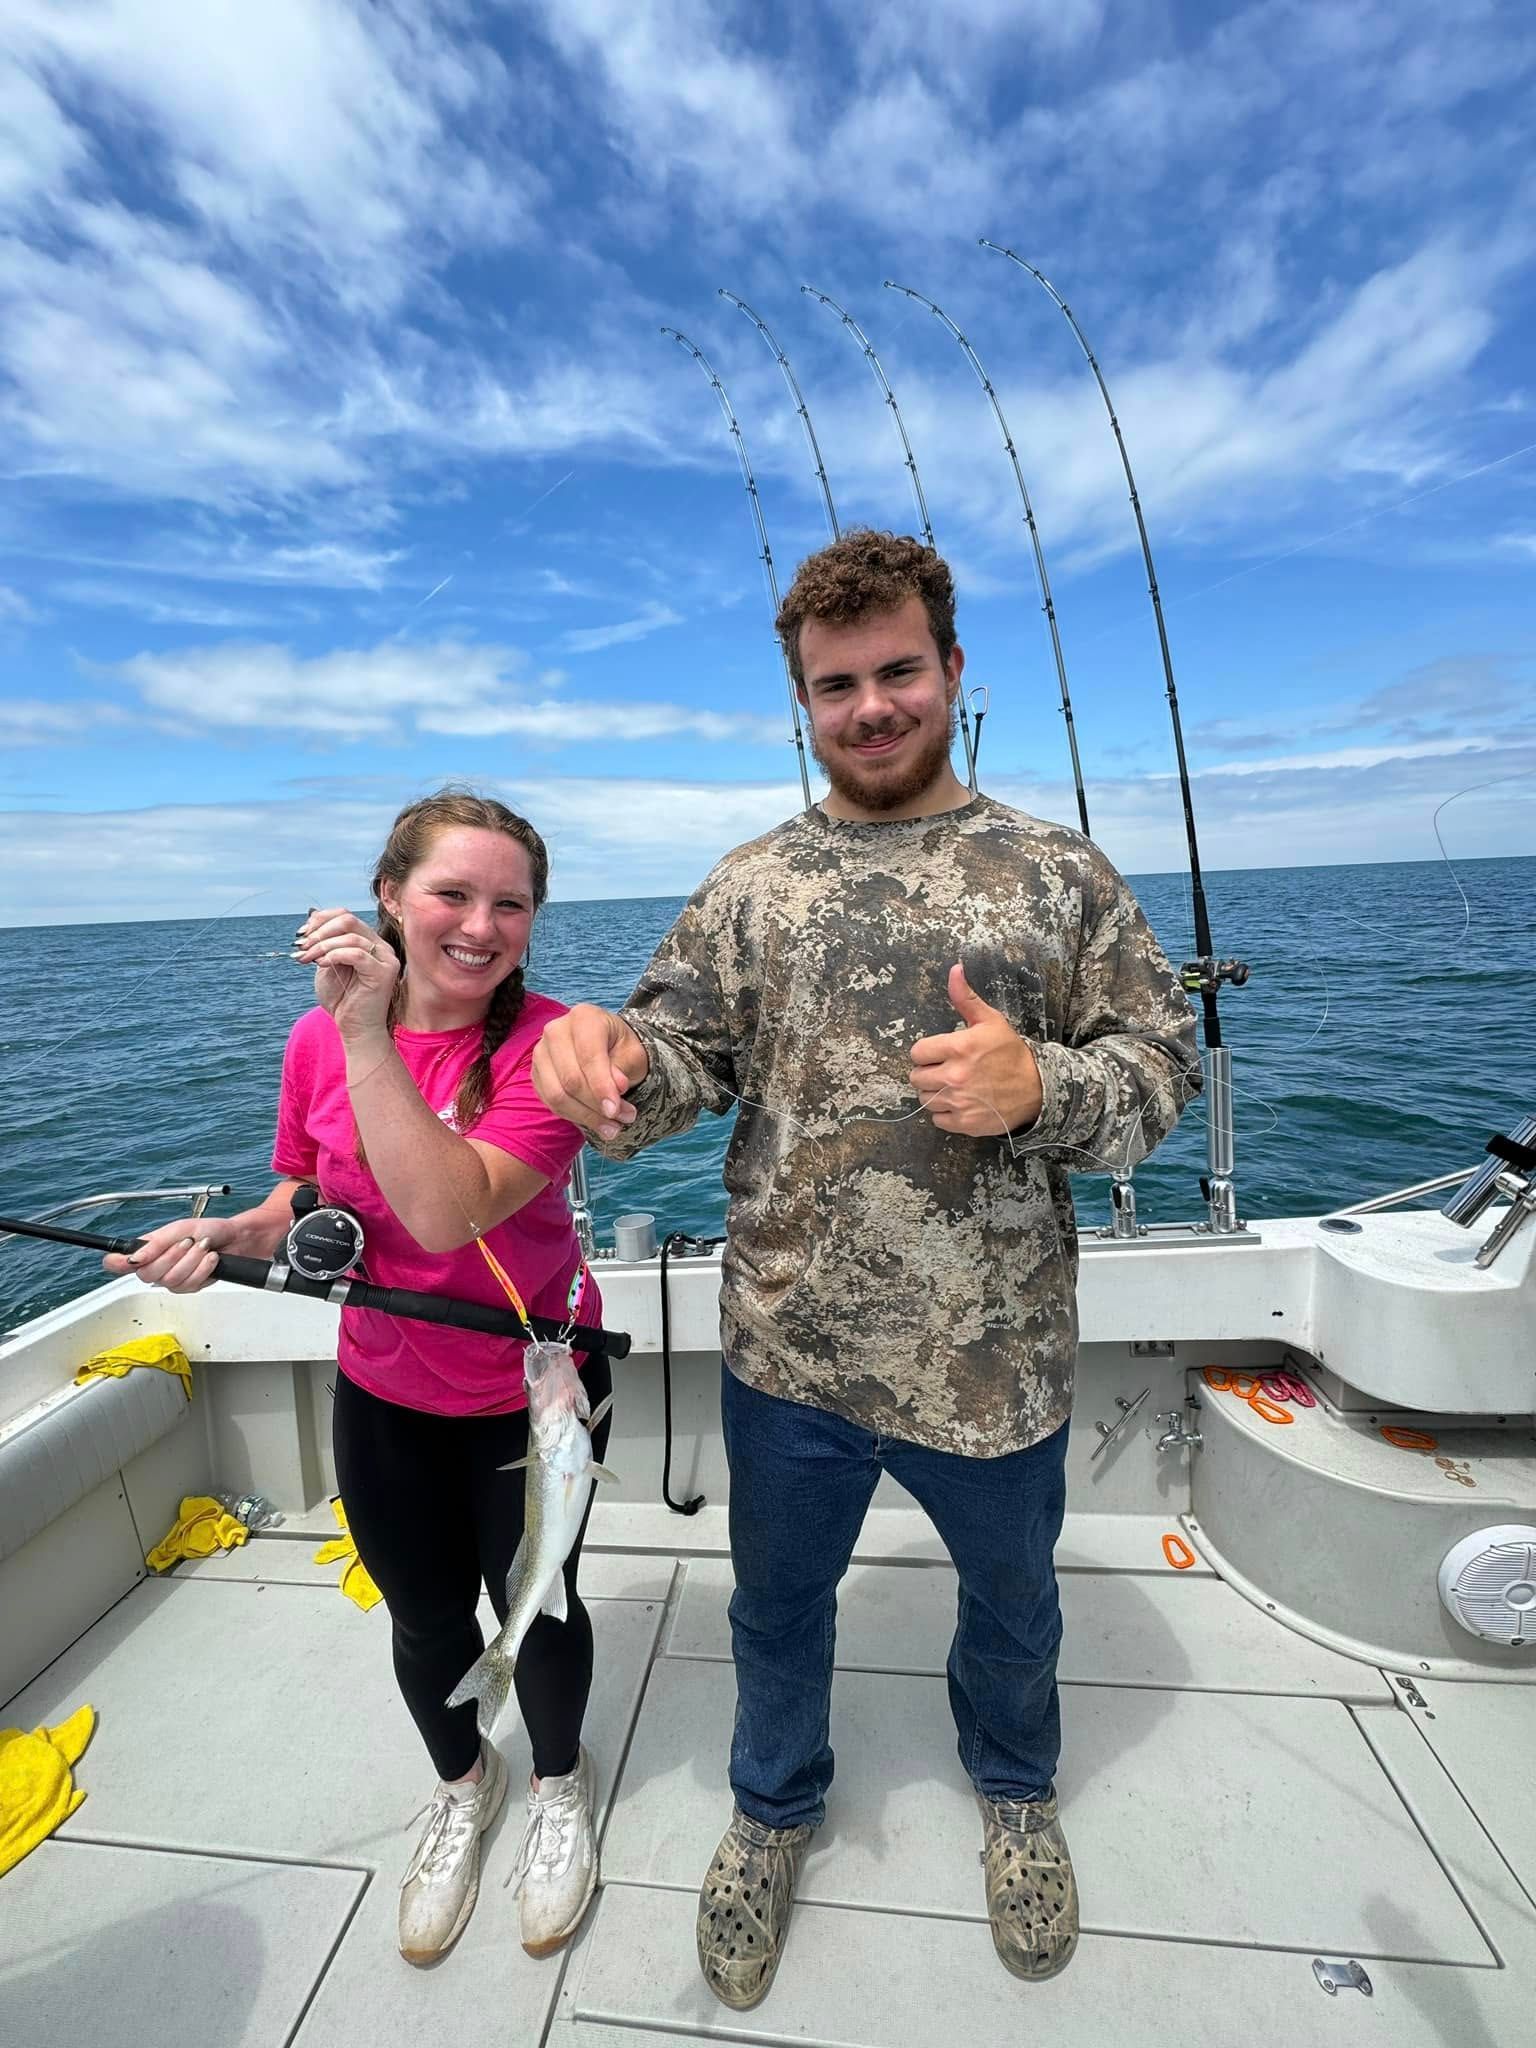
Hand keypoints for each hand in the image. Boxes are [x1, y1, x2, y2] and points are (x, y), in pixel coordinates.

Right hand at [103, 1215, 237, 1292]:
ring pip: (170, 1281)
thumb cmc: (208, 1230)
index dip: (116, 1263)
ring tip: (203, 1247)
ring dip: (191, 1261)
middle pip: (147, 1275)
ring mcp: (172, 1279)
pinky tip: (210, 1258)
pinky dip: (203, 1268)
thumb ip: (155, 1244)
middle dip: (172, 1257)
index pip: (119, 1262)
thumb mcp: (179, 1229)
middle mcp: (156, 1267)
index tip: (121, 1260)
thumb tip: (134, 1259)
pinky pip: (190, 1285)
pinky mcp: (190, 1287)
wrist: (235, 1239)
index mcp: (148, 1249)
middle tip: (188, 1242)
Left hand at [296, 908, 398, 1039]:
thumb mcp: (327, 964)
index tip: (300, 935)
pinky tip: (321, 964)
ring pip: (351, 937)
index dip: (320, 920)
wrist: (355, 1030)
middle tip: (301, 946)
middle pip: (349, 920)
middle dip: (319, 931)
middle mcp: (381, 947)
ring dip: (322, 946)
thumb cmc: (342, 1000)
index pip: (346, 916)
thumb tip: (312, 916)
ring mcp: (385, 959)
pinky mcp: (384, 973)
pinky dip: (334, 955)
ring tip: (307, 959)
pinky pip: (357, 954)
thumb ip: (324, 943)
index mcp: (369, 942)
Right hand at [531, 1004, 650, 1140]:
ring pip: (557, 1095)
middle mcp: (556, 1031)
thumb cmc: (622, 1048)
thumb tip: (616, 1087)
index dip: (602, 1087)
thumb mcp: (633, 1054)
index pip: (589, 1056)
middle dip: (597, 1106)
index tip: (616, 1110)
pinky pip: (551, 1103)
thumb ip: (623, 1068)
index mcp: (584, 1017)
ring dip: (586, 1116)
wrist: (607, 1047)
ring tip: (612, 1127)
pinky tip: (595, 1122)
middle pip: (571, 1079)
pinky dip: (574, 1117)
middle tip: (624, 1119)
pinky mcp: (537, 1074)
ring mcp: (541, 1052)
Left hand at [909, 963, 1043, 1138]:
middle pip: (916, 1077)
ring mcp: (959, 1101)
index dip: (927, 1052)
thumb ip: (965, 998)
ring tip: (953, 1087)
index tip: (940, 1054)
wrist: (1037, 1088)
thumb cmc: (1010, 1052)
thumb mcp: (990, 1021)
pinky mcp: (964, 1123)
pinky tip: (961, 1103)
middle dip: (928, 1073)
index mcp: (958, 1048)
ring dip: (935, 1094)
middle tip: (946, 1070)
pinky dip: (945, 1113)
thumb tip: (954, 970)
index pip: (917, 1052)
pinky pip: (937, 1119)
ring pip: (925, 1099)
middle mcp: (954, 1076)